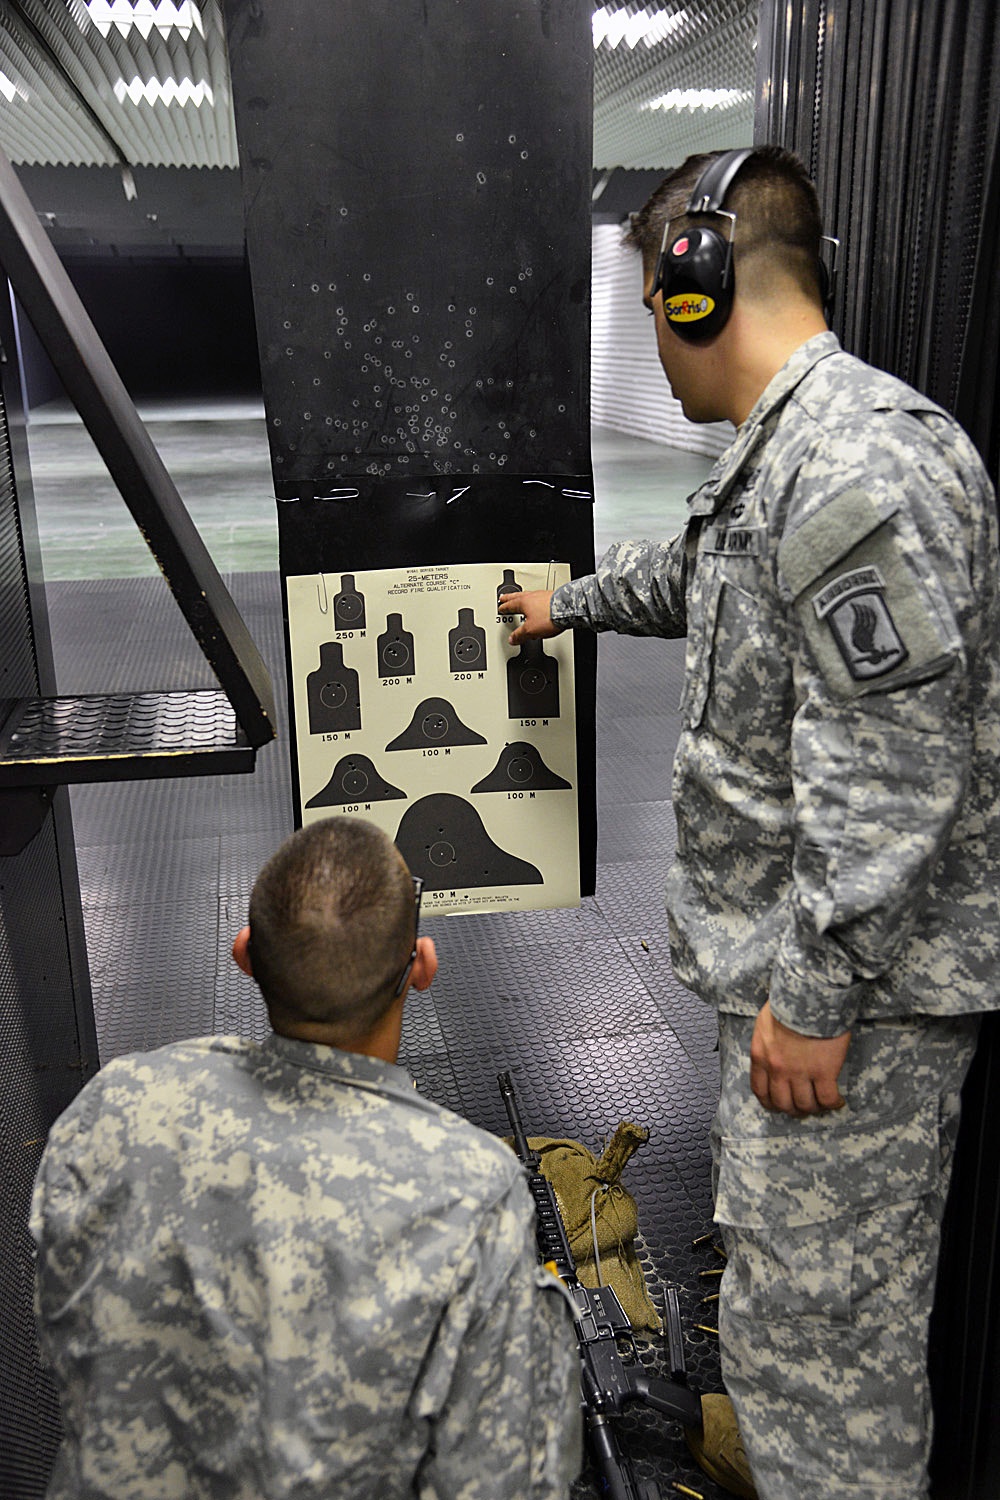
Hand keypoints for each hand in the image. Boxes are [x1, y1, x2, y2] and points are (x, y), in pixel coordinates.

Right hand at [497, 589, 561, 645]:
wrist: (568, 609)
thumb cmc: (550, 617)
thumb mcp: (530, 630)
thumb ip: (519, 635)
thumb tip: (512, 639)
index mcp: (523, 603)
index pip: (510, 605)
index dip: (504, 608)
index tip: (501, 607)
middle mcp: (532, 597)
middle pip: (517, 596)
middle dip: (510, 598)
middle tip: (504, 597)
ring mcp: (543, 596)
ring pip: (529, 596)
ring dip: (523, 598)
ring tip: (521, 600)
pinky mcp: (553, 598)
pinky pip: (540, 598)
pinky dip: (536, 601)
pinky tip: (539, 605)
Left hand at [749, 1001, 849, 1115]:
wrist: (811, 993)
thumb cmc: (789, 1002)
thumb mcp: (765, 1023)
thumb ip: (766, 1044)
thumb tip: (771, 1055)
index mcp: (761, 1056)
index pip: (760, 1090)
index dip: (771, 1102)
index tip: (779, 1105)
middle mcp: (778, 1069)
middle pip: (783, 1103)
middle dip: (793, 1109)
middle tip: (804, 1107)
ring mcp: (800, 1072)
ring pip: (805, 1105)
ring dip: (814, 1108)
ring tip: (822, 1103)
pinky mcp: (824, 1071)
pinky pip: (827, 1099)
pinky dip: (833, 1104)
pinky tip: (838, 1101)